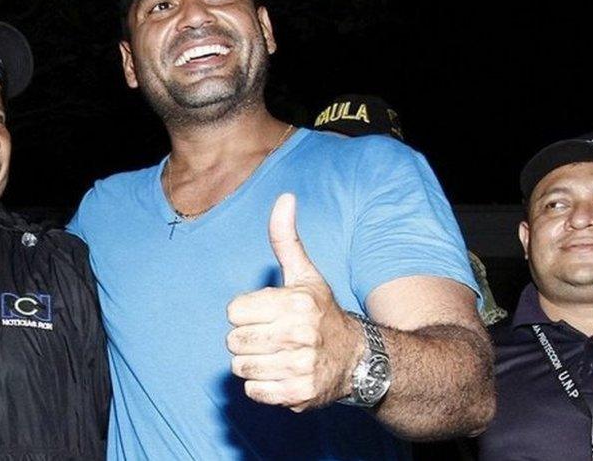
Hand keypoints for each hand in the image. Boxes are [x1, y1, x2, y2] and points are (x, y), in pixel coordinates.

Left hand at [226, 193, 362, 411]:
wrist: (358, 359)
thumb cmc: (322, 312)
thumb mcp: (305, 274)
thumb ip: (286, 238)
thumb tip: (285, 198)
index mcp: (296, 302)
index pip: (234, 311)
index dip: (245, 312)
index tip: (266, 313)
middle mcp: (299, 334)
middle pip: (234, 341)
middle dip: (247, 339)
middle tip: (271, 336)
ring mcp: (300, 366)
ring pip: (241, 367)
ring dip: (253, 363)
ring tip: (277, 355)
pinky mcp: (298, 394)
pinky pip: (254, 391)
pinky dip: (263, 386)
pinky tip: (282, 373)